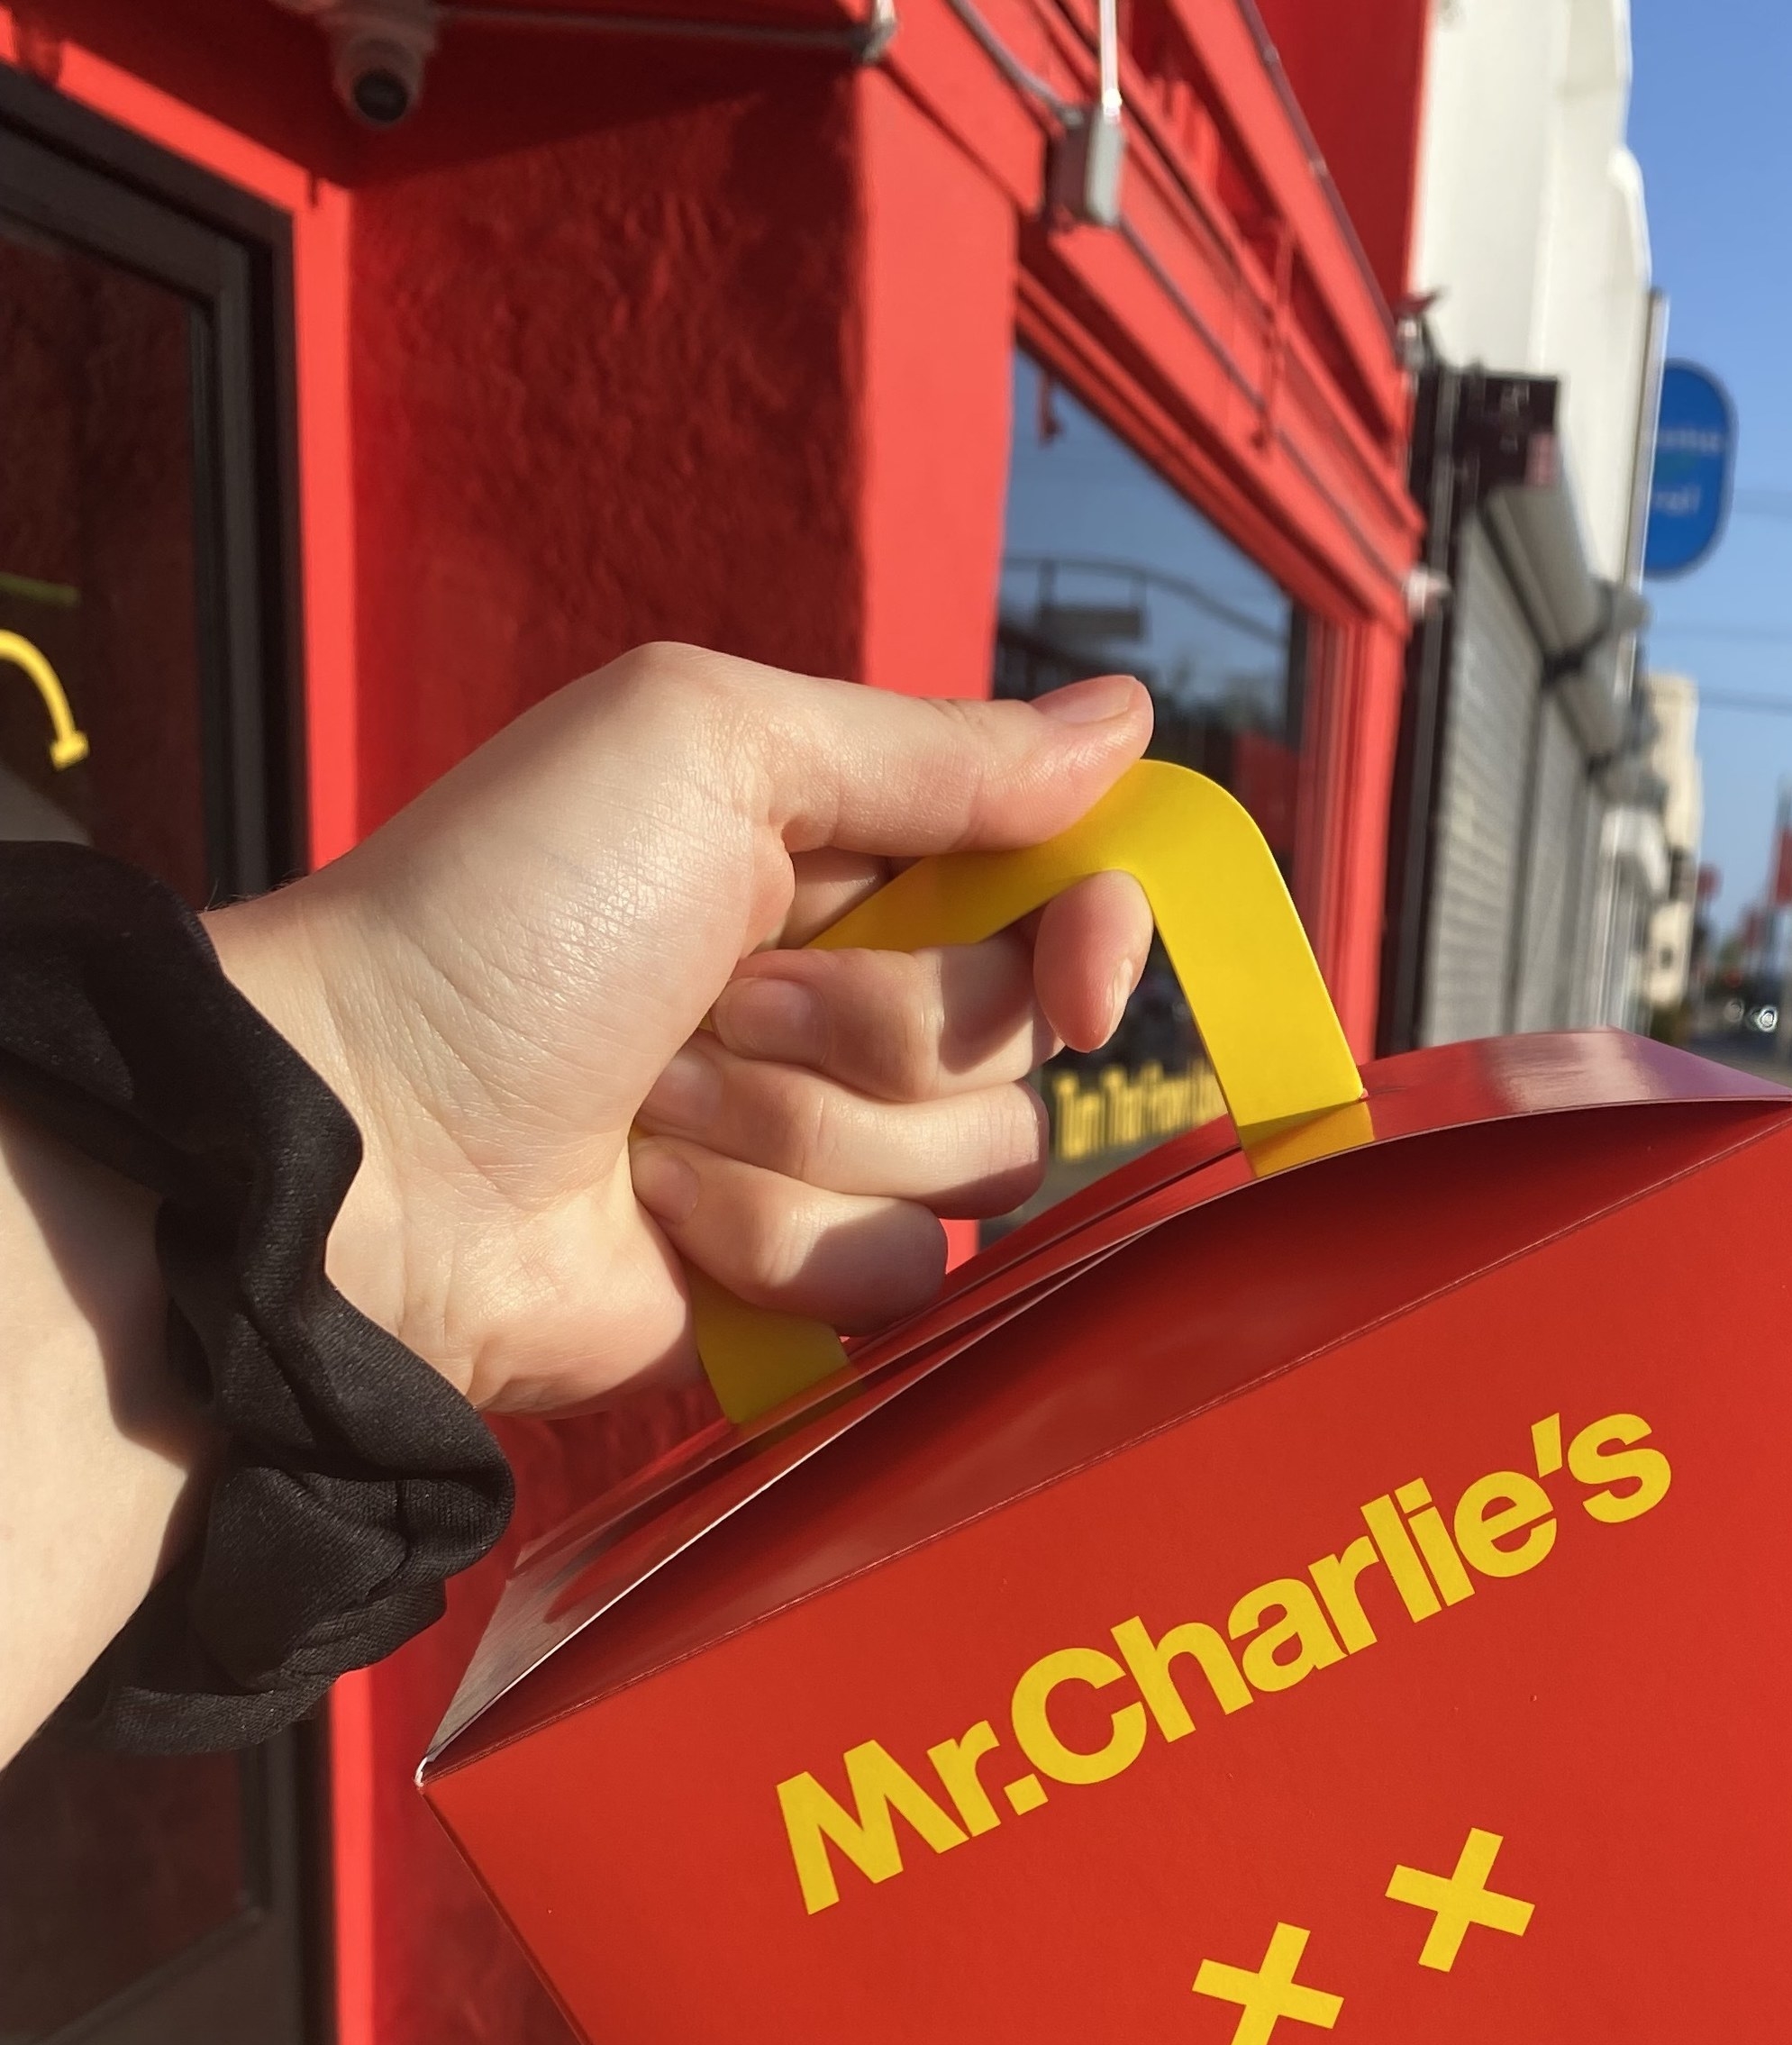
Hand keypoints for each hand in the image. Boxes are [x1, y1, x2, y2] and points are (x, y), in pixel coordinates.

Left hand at [205, 645, 1155, 1416]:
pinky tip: (658, 1211)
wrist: (372, 1145)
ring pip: (972, 1169)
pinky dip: (773, 1240)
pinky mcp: (792, 1285)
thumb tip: (1130, 722)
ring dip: (802, 1130)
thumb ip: (932, 746)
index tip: (1079, 972)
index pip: (1061, 896)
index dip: (1094, 937)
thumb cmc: (505, 919)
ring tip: (654, 1107)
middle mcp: (847, 1003)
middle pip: (1019, 1041)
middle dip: (876, 1024)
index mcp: (838, 858)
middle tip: (719, 1000)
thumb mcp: (708, 748)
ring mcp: (821, 1151)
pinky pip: (901, 1279)